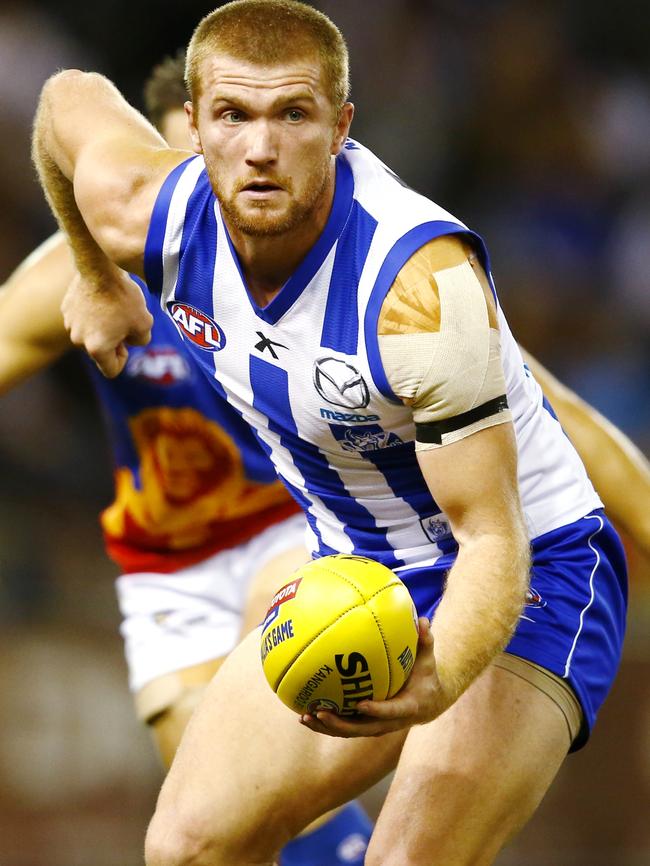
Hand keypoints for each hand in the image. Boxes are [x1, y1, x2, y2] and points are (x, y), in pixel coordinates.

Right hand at [62, 267, 152, 376]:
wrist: (100, 268)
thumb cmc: (124, 298)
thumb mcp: (145, 324)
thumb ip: (141, 341)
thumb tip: (129, 341)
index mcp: (97, 349)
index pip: (111, 371)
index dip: (123, 359)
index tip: (127, 341)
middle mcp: (79, 340)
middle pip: (99, 351)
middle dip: (112, 341)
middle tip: (123, 320)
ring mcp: (70, 324)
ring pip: (90, 334)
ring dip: (102, 327)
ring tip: (113, 306)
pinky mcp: (66, 309)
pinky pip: (82, 319)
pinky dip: (92, 313)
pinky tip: (101, 297)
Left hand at [299, 618, 448, 737]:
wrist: (428, 703)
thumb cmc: (425, 677)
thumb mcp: (428, 660)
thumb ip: (425, 642)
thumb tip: (424, 620)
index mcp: (407, 707)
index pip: (390, 711)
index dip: (375, 710)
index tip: (360, 704)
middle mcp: (390, 722)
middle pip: (362, 728)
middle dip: (340, 724)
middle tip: (320, 712)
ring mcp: (376, 726)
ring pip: (350, 731)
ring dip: (327, 727)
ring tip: (305, 717)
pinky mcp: (366, 724)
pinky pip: (345, 726)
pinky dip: (326, 723)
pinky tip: (305, 714)